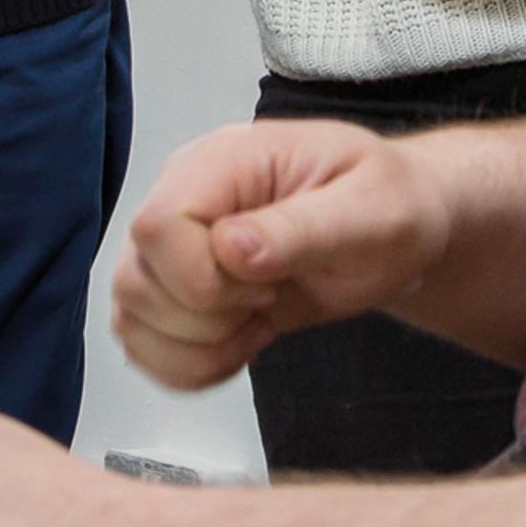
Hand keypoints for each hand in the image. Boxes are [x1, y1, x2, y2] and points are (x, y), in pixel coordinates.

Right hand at [110, 118, 453, 389]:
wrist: (394, 234)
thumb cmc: (390, 206)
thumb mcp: (372, 212)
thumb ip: (302, 228)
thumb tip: (230, 247)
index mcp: (227, 160)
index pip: (159, 224)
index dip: (202, 277)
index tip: (267, 285)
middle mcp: (186, 194)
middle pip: (137, 275)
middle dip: (206, 318)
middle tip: (269, 302)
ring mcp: (175, 243)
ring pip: (131, 312)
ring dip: (196, 347)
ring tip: (257, 325)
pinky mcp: (176, 287)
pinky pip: (142, 341)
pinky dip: (187, 366)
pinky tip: (238, 344)